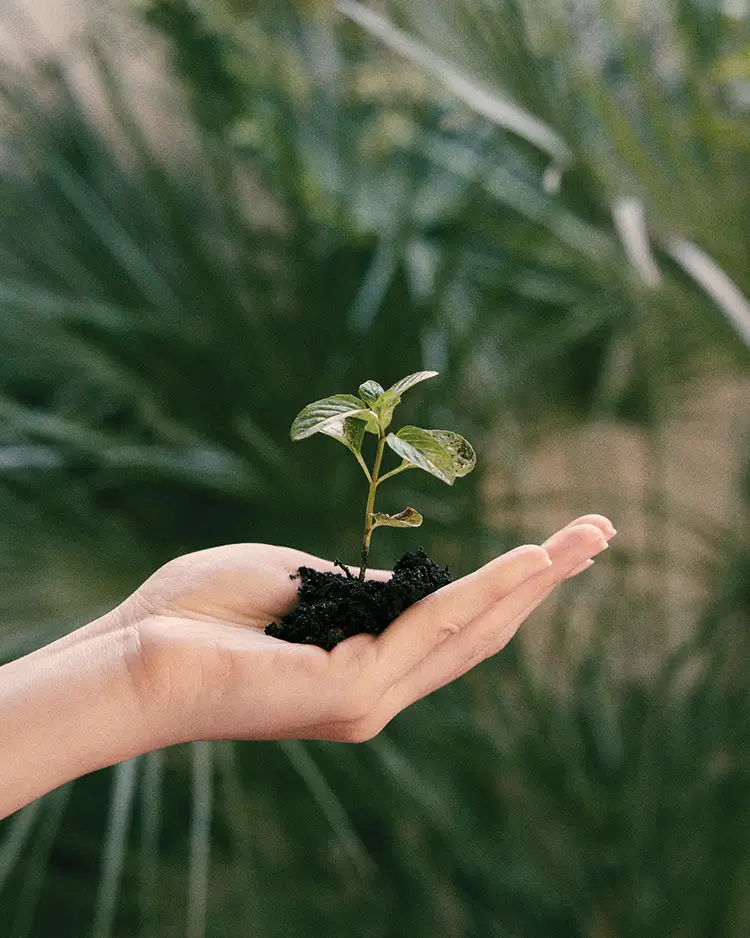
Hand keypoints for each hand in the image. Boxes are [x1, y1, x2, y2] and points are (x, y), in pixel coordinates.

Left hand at [116, 515, 614, 746]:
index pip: (455, 627)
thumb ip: (364, 592)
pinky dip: (484, 593)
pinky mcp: (350, 692)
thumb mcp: (304, 586)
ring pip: (471, 631)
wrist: (133, 653)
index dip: (510, 587)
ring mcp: (369, 697)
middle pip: (481, 632)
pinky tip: (524, 563)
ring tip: (584, 539)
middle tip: (598, 533)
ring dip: (532, 581)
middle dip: (542, 581)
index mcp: (364, 665)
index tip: (553, 546)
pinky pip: (431, 630)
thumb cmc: (201, 614)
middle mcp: (377, 691)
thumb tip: (413, 581)